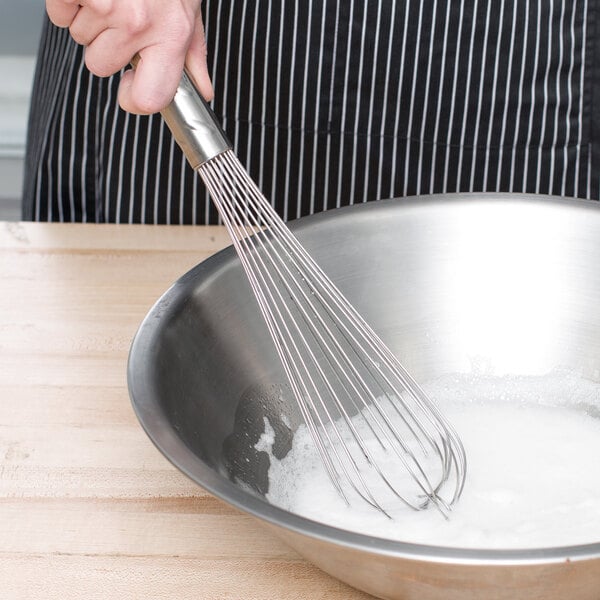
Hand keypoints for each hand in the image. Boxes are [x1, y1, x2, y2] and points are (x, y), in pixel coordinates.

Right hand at [46, 0, 213, 113]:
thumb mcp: (189, 10)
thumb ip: (194, 55)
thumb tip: (204, 91)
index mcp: (170, 35)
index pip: (147, 99)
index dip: (134, 100)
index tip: (131, 89)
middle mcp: (139, 22)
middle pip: (100, 67)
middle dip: (106, 45)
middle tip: (122, 16)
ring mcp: (105, 3)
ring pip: (80, 39)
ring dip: (90, 20)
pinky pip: (58, 15)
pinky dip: (68, 2)